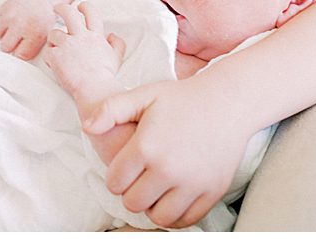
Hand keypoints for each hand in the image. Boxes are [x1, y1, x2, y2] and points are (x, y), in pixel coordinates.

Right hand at [0, 0, 57, 59]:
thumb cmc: (43, 18)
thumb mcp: (46, 36)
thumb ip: (34, 49)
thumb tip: (25, 66)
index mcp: (35, 33)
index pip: (20, 55)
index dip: (21, 53)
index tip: (23, 50)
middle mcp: (21, 24)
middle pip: (5, 47)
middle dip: (11, 45)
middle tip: (17, 40)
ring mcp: (11, 15)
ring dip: (4, 34)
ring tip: (14, 29)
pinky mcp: (3, 8)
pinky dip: (1, 23)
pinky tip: (11, 21)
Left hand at [43, 2, 125, 102]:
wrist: (95, 90)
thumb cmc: (105, 76)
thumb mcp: (117, 58)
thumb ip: (117, 44)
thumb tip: (112, 35)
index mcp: (95, 35)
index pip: (90, 12)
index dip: (84, 6)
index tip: (80, 6)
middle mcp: (80, 37)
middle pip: (68, 13)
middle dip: (61, 8)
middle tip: (57, 9)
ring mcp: (67, 45)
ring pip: (53, 33)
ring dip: (53, 40)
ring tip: (56, 48)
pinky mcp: (56, 56)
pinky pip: (47, 51)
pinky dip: (49, 57)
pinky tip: (54, 63)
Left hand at [83, 73, 245, 227]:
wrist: (228, 102)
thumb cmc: (182, 98)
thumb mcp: (144, 95)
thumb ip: (111, 109)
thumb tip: (87, 127)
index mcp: (146, 147)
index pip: (114, 182)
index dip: (116, 176)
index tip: (125, 166)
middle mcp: (168, 169)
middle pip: (133, 203)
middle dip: (132, 192)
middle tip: (140, 177)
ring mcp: (192, 183)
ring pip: (159, 217)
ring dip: (153, 206)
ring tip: (156, 188)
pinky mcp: (212, 192)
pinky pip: (186, 220)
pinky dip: (177, 214)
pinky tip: (174, 196)